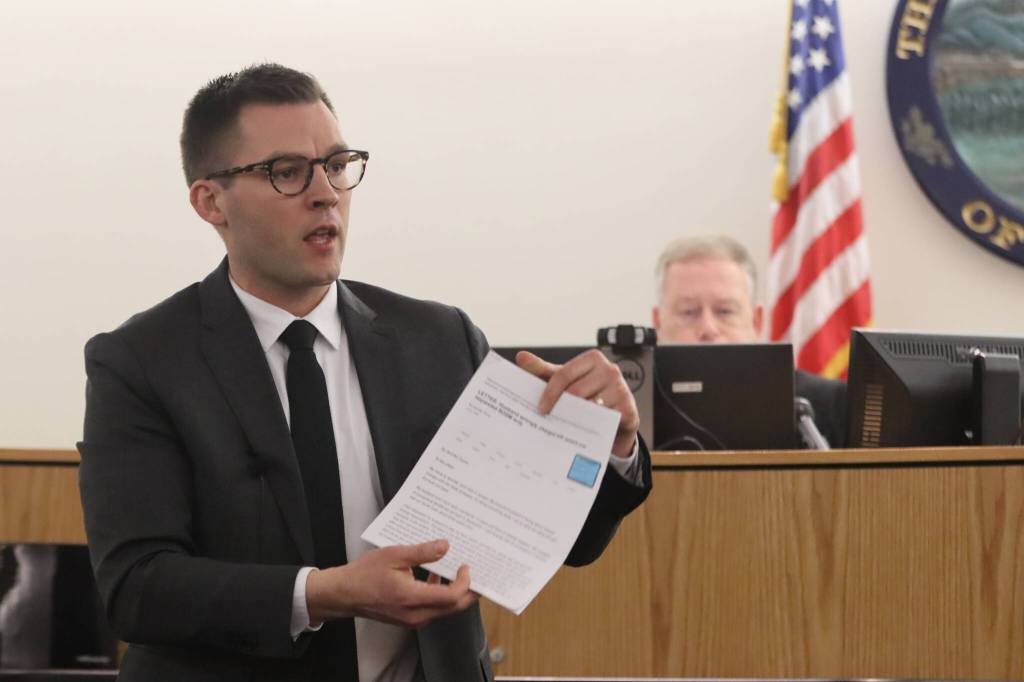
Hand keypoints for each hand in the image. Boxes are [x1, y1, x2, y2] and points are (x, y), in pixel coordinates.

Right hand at [305, 540, 476, 628]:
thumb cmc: (365, 574)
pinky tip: (435, 576)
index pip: (451, 597)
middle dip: (468, 591)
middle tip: (475, 573)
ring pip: (444, 610)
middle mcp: (416, 615)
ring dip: (454, 593)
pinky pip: (432, 610)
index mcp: (413, 599)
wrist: (344, 594)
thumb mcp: (394, 555)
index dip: (465, 582)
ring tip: (458, 571)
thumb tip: (445, 546)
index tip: (466, 566)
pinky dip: (440, 595)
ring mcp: (412, 619)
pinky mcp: (409, 619)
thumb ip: (422, 552)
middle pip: (453, 608)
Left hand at [515, 349, 639, 457]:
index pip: (564, 374)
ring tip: (564, 426)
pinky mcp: (629, 408)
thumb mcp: (564, 380)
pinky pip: (605, 420)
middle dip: (561, 408)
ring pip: (590, 407)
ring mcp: (621, 388)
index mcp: (592, 358)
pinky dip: (591, 427)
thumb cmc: (586, 393)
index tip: (541, 409)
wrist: (614, 416)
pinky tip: (583, 432)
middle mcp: (610, 369)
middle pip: (576, 392)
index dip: (549, 393)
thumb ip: (542, 370)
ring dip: (575, 419)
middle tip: (551, 420)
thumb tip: (521, 357)